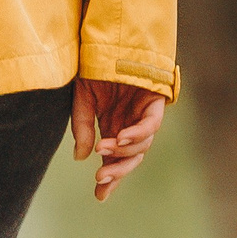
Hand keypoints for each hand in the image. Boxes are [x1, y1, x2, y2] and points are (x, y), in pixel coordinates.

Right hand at [72, 78, 166, 199]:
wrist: (109, 41)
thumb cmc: (94, 69)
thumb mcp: (81, 102)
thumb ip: (82, 129)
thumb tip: (82, 158)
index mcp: (113, 128)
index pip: (115, 160)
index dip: (110, 179)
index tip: (100, 196)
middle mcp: (130, 124)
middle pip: (132, 158)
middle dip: (118, 171)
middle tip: (100, 179)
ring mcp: (143, 114)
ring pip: (142, 145)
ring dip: (122, 151)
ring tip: (103, 147)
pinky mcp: (155, 102)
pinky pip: (150, 125)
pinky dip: (137, 134)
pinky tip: (120, 138)